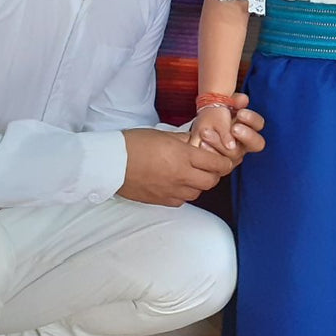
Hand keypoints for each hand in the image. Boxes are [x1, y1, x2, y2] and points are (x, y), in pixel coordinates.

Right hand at [119, 128, 235, 207]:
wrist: (110, 162)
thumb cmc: (133, 143)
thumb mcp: (163, 134)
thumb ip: (184, 140)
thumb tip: (196, 142)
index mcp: (184, 156)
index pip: (217, 164)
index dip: (225, 163)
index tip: (224, 160)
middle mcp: (181, 175)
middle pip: (211, 181)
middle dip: (214, 174)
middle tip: (209, 167)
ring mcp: (171, 190)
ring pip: (197, 193)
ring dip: (198, 184)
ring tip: (190, 174)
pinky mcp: (161, 200)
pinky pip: (181, 201)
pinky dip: (183, 193)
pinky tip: (176, 184)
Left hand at [188, 92, 266, 168]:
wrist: (196, 130)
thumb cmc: (213, 116)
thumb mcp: (221, 106)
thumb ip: (233, 101)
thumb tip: (244, 99)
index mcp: (249, 128)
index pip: (259, 124)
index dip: (252, 119)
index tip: (240, 113)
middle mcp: (245, 144)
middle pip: (257, 144)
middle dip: (247, 135)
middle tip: (234, 128)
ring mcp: (234, 156)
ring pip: (235, 155)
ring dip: (221, 143)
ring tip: (206, 133)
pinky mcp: (222, 165)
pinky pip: (220, 165)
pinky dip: (211, 154)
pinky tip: (202, 144)